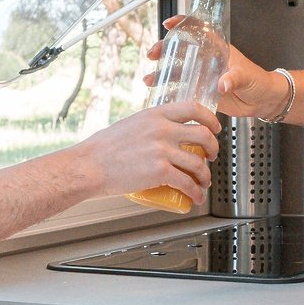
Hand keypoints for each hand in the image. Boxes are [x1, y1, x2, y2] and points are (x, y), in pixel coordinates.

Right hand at [74, 100, 219, 201]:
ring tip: (202, 183)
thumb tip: (166, 133)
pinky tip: (195, 196)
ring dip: (206, 176)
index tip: (214, 128)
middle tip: (211, 157)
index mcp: (155, 114)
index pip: (194, 108)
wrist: (89, 166)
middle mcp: (162, 129)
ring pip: (199, 163)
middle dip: (214, 149)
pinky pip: (187, 183)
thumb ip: (151, 125)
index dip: (210, 119)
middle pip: (204, 135)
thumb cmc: (103, 149)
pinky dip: (196, 192)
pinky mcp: (160, 171)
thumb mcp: (132, 124)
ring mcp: (162, 150)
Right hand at [143, 19, 285, 117]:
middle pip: (181, 49)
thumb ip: (234, 78)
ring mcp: (204, 75)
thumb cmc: (259, 82)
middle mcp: (207, 60)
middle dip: (165, 49)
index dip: (183, 23)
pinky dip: (170, 90)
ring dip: (163, 73)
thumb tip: (222, 84)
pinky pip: (183, 88)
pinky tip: (160, 93)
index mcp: (218, 48)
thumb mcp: (247, 76)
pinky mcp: (203, 91)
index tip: (169, 24)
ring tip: (150, 79)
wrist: (263, 101)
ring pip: (179, 70)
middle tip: (153, 54)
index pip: (198, 29)